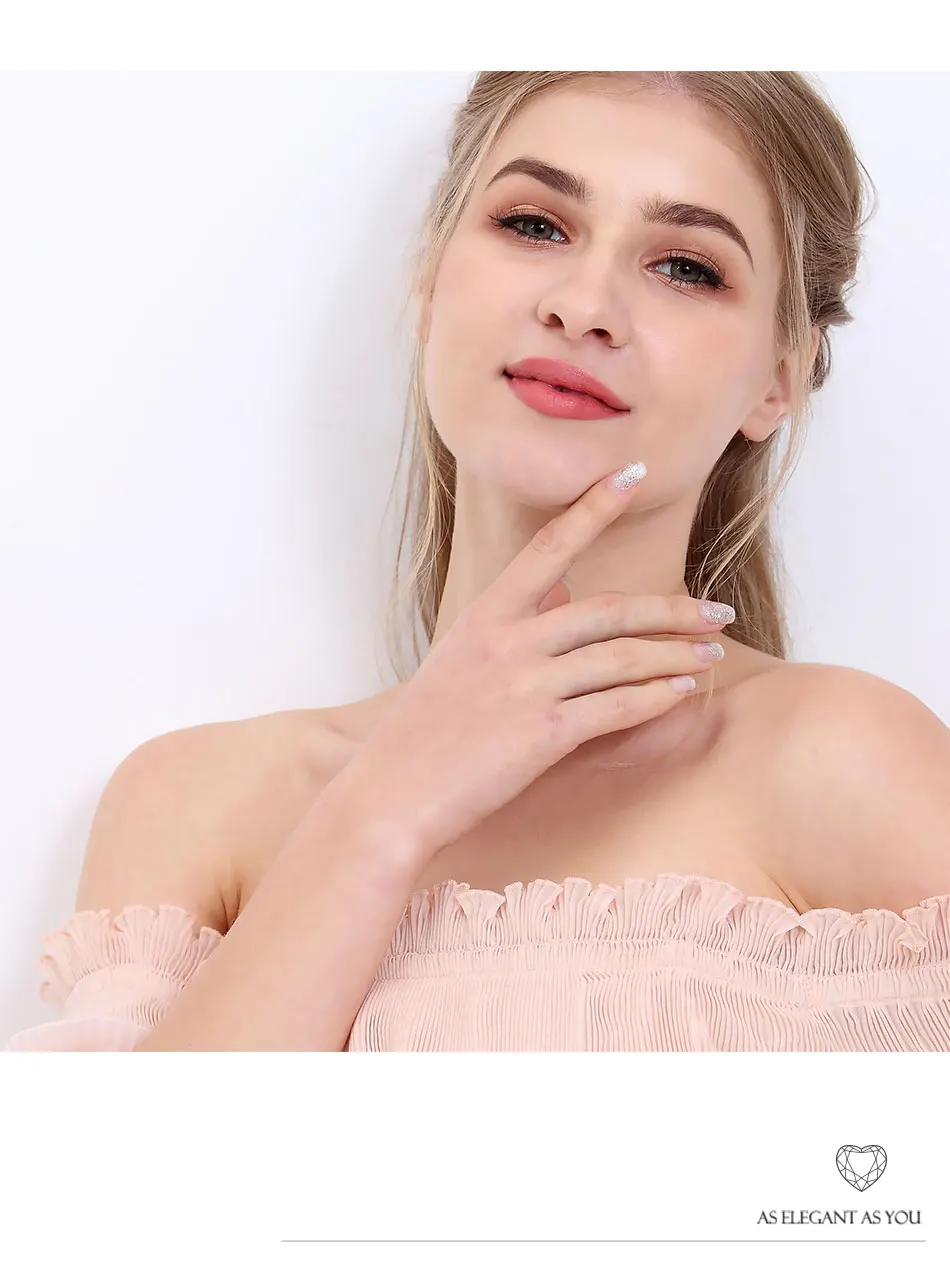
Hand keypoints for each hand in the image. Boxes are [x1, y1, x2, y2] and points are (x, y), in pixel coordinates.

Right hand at [324, 463, 731, 861]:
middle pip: (608, 610)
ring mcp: (525, 685)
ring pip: (621, 657)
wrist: (391, 795)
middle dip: (672, 609)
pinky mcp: (542, 733)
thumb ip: (511, 626)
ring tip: (712, 654)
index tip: (633, 473)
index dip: (594, 508)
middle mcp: (507, 641)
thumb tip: (561, 594)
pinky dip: (655, 697)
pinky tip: (681, 693)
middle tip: (716, 610)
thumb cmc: (422, 735)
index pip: (548, 548)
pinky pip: (616, 707)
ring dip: (676, 655)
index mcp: (484, 616)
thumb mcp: (457, 662)